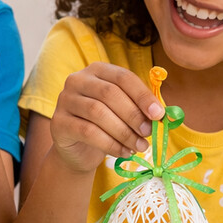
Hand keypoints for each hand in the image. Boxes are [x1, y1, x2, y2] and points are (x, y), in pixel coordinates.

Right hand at [49, 63, 163, 172]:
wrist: (78, 149)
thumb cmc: (106, 125)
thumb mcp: (124, 111)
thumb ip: (141, 107)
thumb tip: (164, 113)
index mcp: (97, 71)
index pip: (122, 77)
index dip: (142, 95)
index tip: (159, 114)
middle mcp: (77, 80)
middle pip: (109, 93)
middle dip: (133, 115)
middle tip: (148, 133)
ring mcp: (64, 100)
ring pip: (98, 113)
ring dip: (124, 132)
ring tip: (139, 146)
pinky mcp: (58, 123)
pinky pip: (88, 132)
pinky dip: (110, 144)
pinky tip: (123, 152)